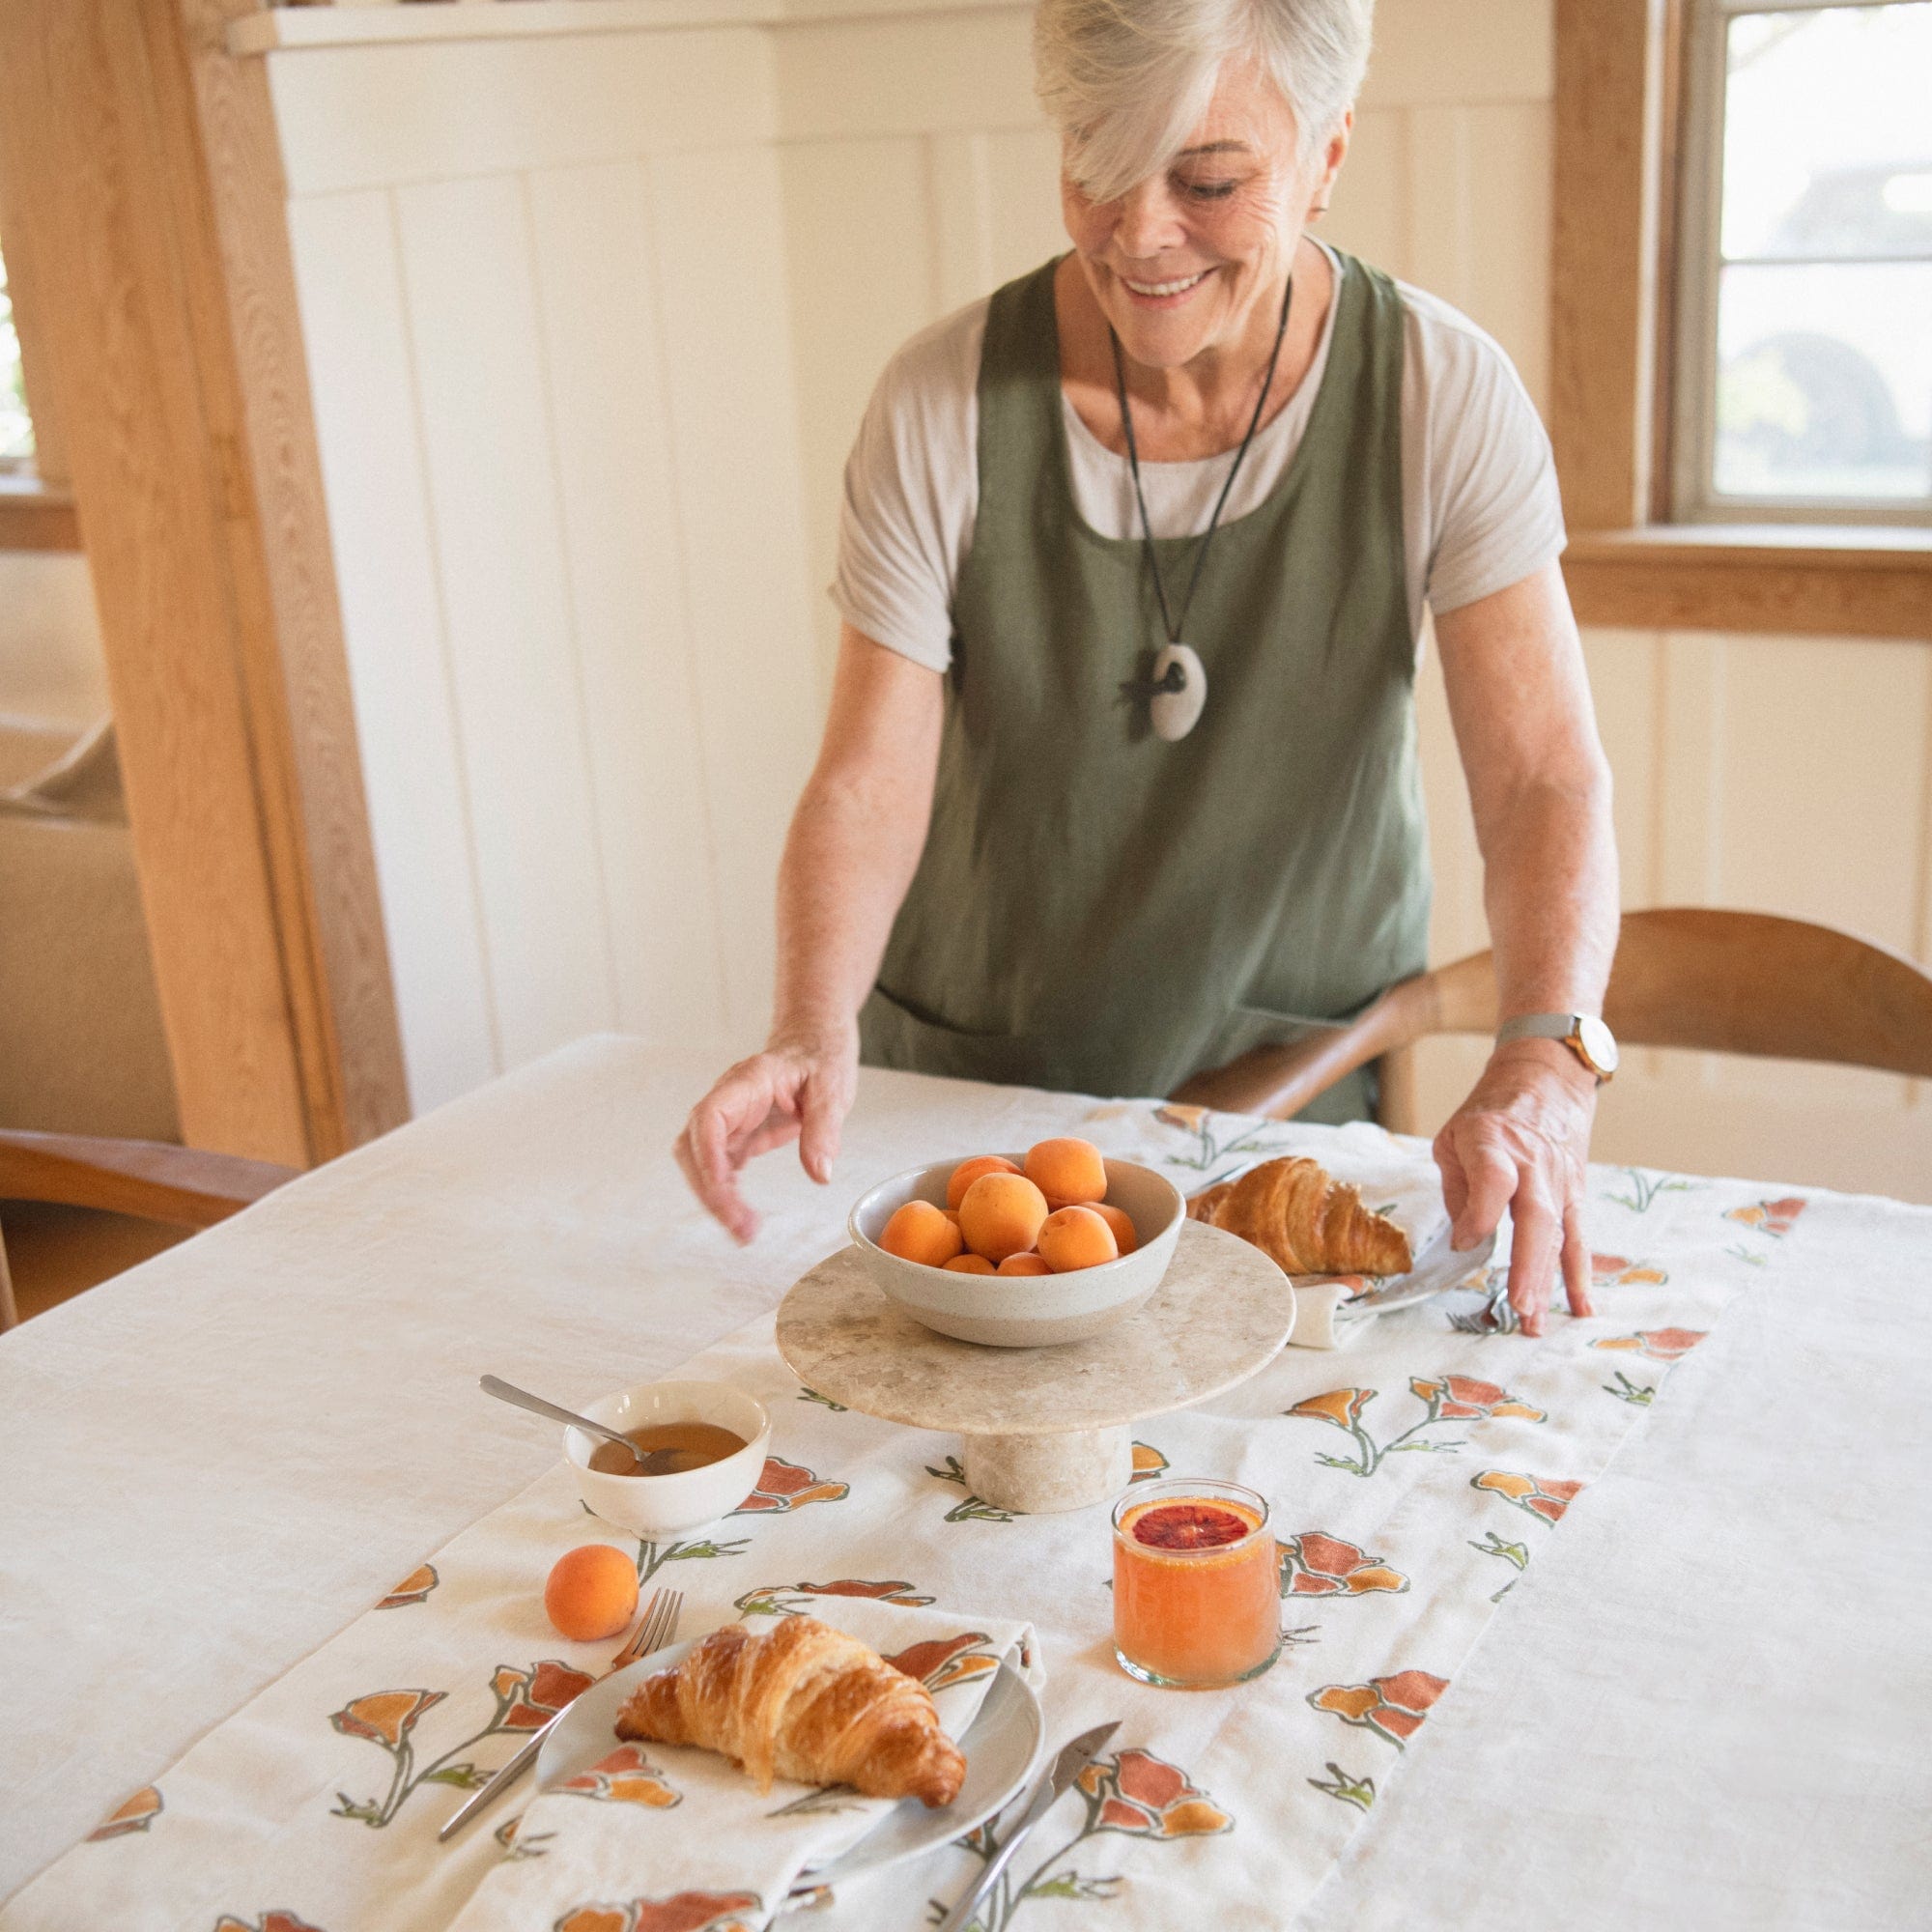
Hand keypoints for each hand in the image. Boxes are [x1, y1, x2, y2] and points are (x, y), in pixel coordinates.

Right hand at [674, 1025, 858, 1243]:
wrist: (813, 1042)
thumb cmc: (820, 1057)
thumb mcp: (833, 1089)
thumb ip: (825, 1129)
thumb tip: (820, 1173)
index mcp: (748, 1081)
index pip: (710, 1117)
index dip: (708, 1155)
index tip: (722, 1188)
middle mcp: (729, 1100)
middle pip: (695, 1146)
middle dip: (709, 1189)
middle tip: (740, 1226)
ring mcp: (729, 1119)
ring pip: (700, 1161)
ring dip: (714, 1197)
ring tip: (744, 1231)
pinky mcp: (737, 1136)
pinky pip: (718, 1168)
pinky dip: (725, 1194)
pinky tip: (741, 1217)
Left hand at [1432, 1039, 1597, 1336]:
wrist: (1546, 1080)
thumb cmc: (1490, 1112)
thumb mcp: (1455, 1136)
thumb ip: (1459, 1187)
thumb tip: (1466, 1238)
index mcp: (1494, 1142)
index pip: (1494, 1179)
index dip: (1480, 1213)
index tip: (1465, 1241)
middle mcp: (1533, 1164)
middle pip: (1536, 1217)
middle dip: (1528, 1265)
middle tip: (1519, 1307)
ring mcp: (1559, 1182)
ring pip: (1558, 1235)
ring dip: (1548, 1281)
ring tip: (1536, 1323)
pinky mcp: (1574, 1195)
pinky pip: (1577, 1238)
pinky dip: (1579, 1274)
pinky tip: (1579, 1307)